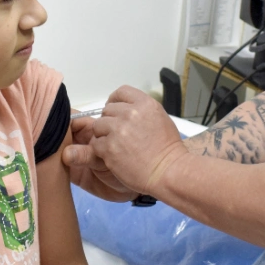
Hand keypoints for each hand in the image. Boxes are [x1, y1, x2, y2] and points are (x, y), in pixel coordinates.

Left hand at [64, 87, 186, 196]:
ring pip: (98, 126)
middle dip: (110, 121)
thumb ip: (141, 111)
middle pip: (107, 110)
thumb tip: (126, 110)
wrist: (168, 172)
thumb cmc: (167, 150)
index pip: (121, 92)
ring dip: (103, 135)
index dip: (115, 101)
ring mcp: (118, 130)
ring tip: (116, 146)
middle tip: (118, 135)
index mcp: (145, 104)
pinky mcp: (109, 147)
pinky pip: (96, 144)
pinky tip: (115, 156)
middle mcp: (130, 114)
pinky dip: (102, 151)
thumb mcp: (160, 119)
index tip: (114, 110)